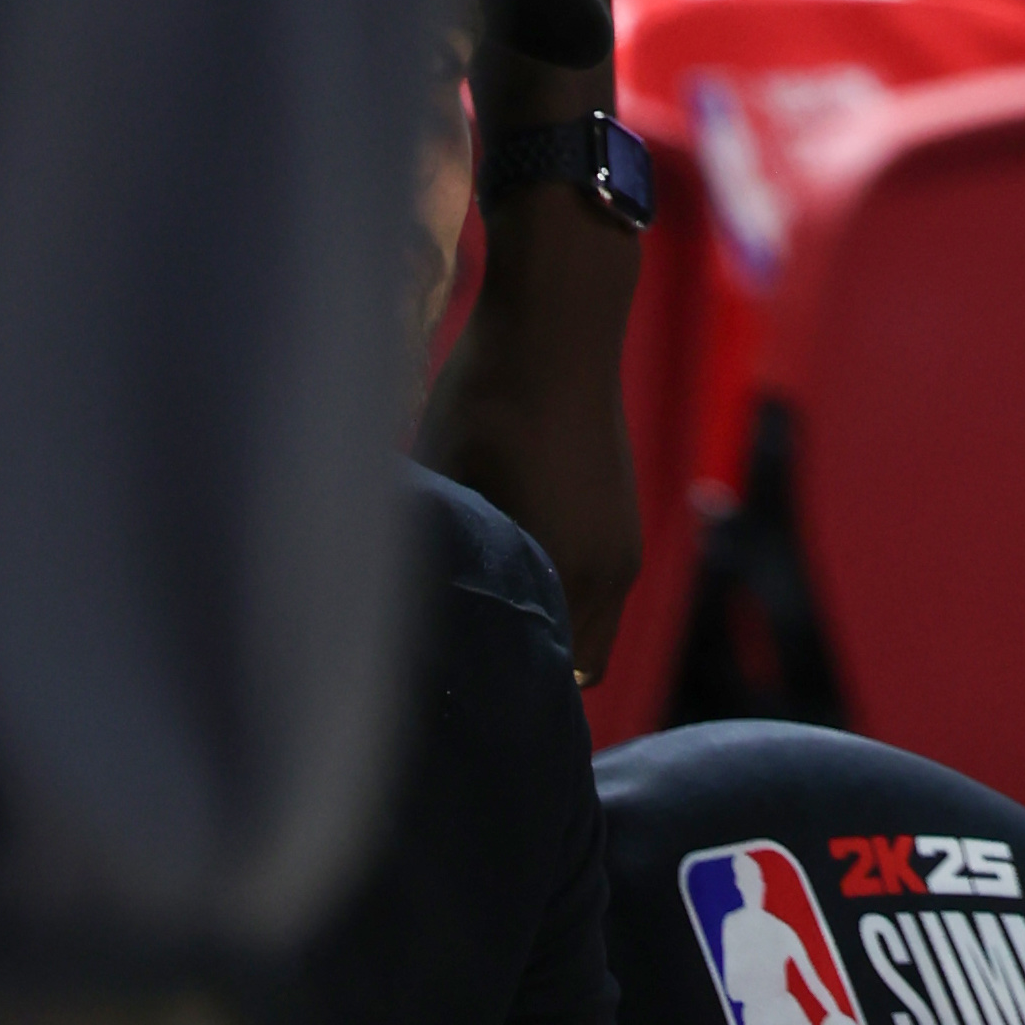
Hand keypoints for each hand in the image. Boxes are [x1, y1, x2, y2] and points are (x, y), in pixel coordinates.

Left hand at [420, 191, 642, 676]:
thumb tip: (401, 628)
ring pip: (588, 635)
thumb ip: (442, 566)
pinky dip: (563, 601)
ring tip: (487, 620)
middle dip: (525, 674)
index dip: (490, 690)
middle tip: (464, 669)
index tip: (448, 697)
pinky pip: (597, 597)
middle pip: (571, 672)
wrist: (556, 327)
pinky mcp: (623, 522)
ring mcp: (623, 548)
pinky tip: (513, 572)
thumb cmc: (484, 405)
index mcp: (562, 573)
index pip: (535, 678)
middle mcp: (607, 574)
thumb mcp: (446, 493)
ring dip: (548, 635)